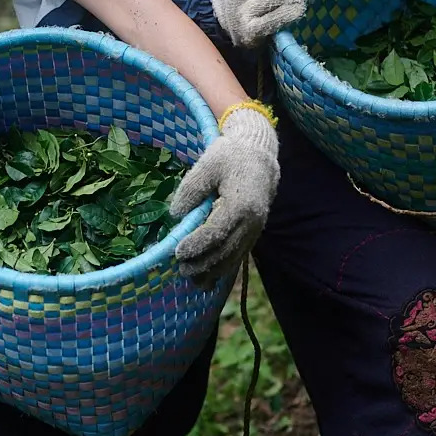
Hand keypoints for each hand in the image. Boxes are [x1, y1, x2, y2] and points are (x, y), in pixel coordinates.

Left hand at [168, 104, 279, 284]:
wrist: (259, 156)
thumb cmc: (231, 157)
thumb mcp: (208, 165)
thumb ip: (191, 189)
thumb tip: (175, 214)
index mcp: (241, 205)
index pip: (216, 232)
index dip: (196, 244)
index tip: (178, 251)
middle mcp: (252, 222)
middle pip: (226, 250)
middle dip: (203, 264)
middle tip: (181, 269)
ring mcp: (255, 230)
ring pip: (233, 257)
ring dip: (213, 271)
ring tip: (192, 279)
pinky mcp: (254, 232)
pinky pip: (239, 255)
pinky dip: (224, 267)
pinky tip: (209, 277)